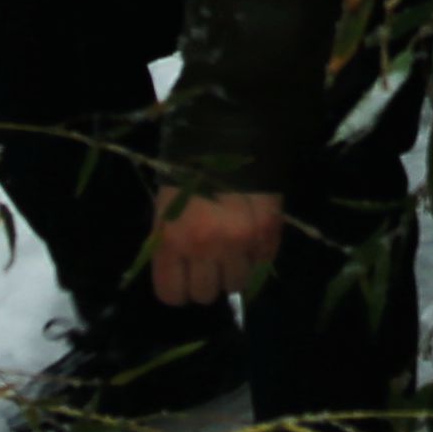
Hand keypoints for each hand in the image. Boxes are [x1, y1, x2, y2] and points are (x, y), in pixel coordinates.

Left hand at [146, 187, 287, 307]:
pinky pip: (262, 263)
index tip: (185, 279)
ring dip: (234, 270)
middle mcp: (204, 247)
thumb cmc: (186, 176)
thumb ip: (172, 249)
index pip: (172, 295)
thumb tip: (185, 279)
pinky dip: (257, 255)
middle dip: (207, 280)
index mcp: (171, 241)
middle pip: (206, 294)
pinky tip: (251, 235)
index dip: (179, 289)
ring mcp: (238, 242)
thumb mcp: (165, 213)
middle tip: (210, 261)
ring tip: (233, 247)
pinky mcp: (267, 232)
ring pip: (237, 284)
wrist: (224, 137)